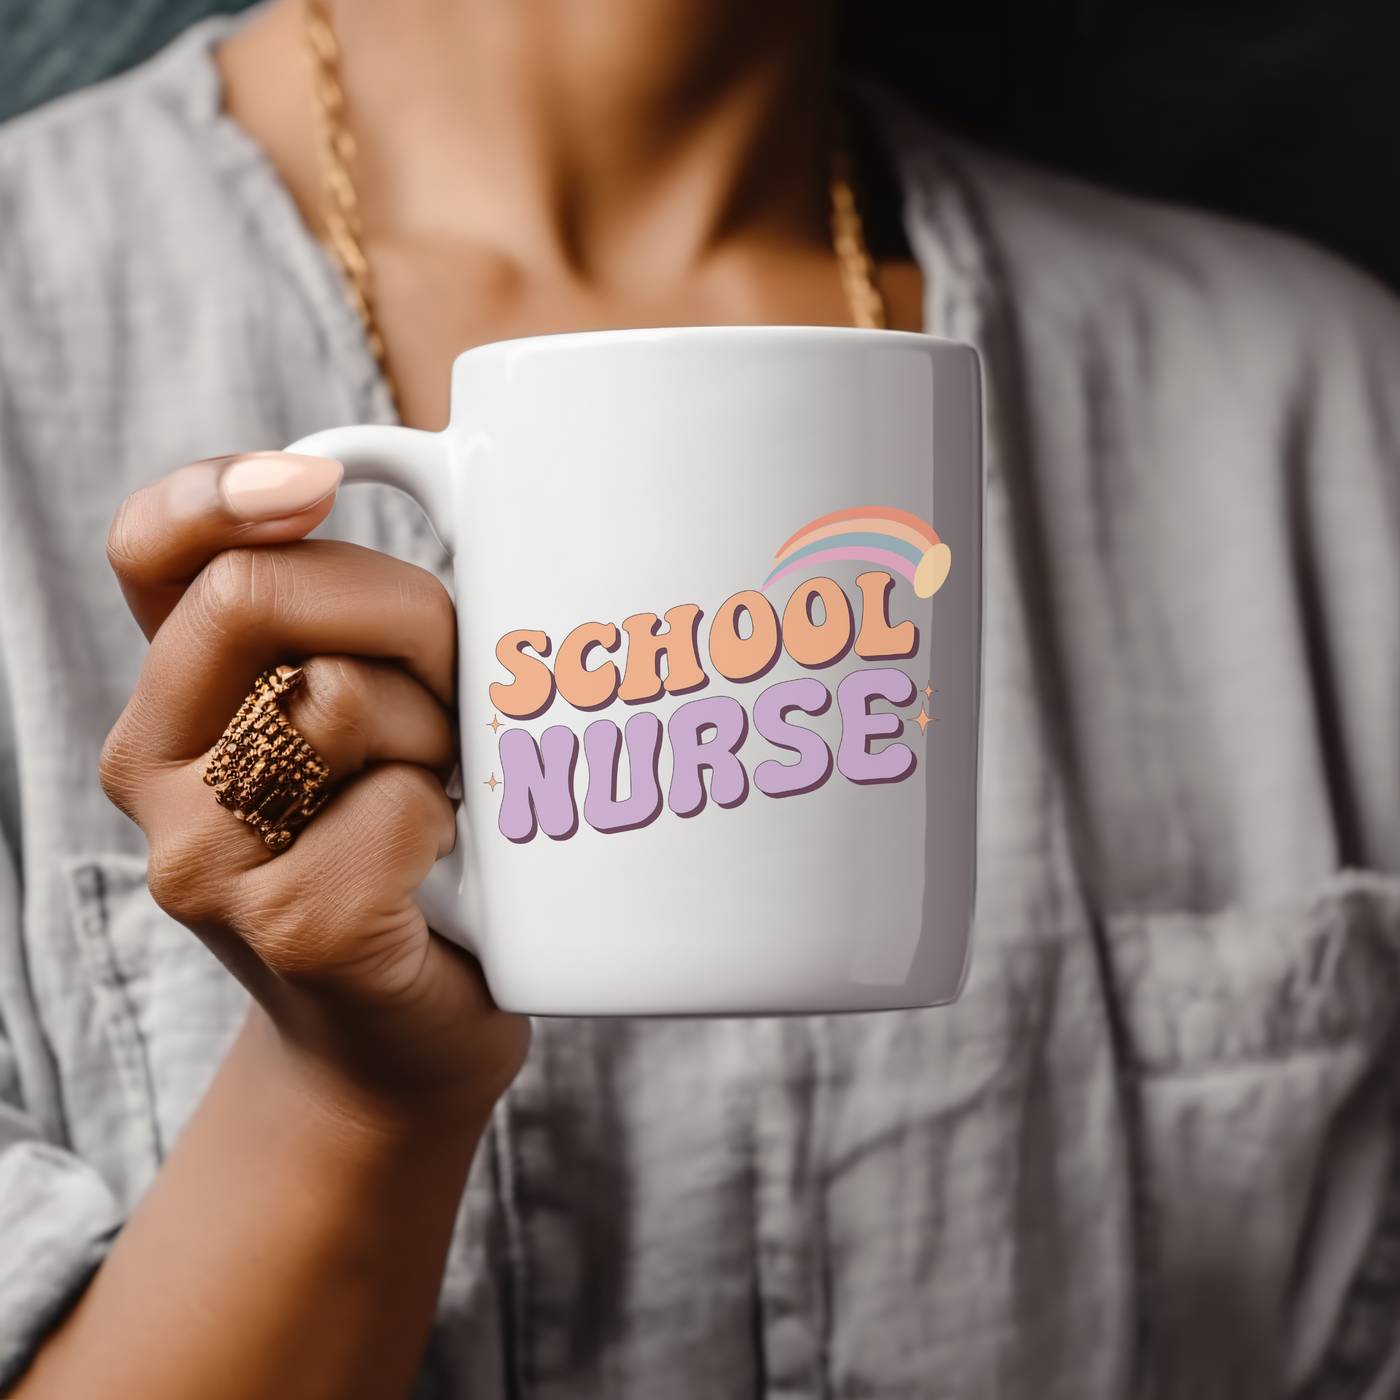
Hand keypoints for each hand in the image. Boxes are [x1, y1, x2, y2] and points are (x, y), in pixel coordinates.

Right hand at [101, 451, 528, 1125]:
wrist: (398, 1036)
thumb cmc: (402, 850)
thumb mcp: (366, 717)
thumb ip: (349, 621)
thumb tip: (403, 474)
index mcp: (176, 695)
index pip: (149, 552)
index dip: (219, 490)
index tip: (318, 483)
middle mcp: (156, 769)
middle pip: (256, 595)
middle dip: (400, 613)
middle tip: (453, 683)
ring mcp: (204, 858)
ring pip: (338, 697)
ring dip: (435, 729)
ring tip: (441, 789)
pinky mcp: (290, 926)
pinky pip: (398, 804)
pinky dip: (451, 820)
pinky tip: (440, 867)